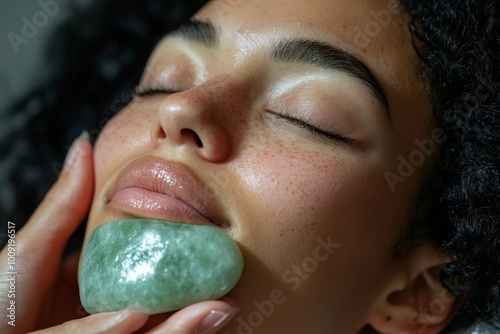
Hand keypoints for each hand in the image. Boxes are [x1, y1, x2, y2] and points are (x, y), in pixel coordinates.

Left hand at [0, 133, 237, 333]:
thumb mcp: (29, 250)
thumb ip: (66, 206)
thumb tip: (85, 145)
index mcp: (88, 289)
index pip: (138, 274)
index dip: (173, 264)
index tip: (203, 246)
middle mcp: (100, 318)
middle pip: (153, 311)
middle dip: (191, 303)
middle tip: (225, 290)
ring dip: (188, 326)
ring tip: (221, 309)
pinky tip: (194, 322)